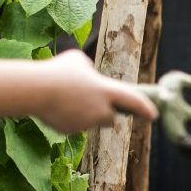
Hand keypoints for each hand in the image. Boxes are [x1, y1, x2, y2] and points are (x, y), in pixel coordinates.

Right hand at [35, 50, 157, 133]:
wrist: (35, 90)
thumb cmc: (58, 71)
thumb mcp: (77, 60)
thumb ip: (89, 69)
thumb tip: (89, 74)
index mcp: (106, 91)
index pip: (133, 101)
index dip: (145, 108)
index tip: (154, 115)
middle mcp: (101, 110)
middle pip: (111, 118)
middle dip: (106, 113)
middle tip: (94, 105)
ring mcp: (86, 123)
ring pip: (90, 121)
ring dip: (84, 114)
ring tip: (67, 100)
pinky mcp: (71, 130)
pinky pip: (74, 125)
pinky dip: (68, 118)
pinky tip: (56, 108)